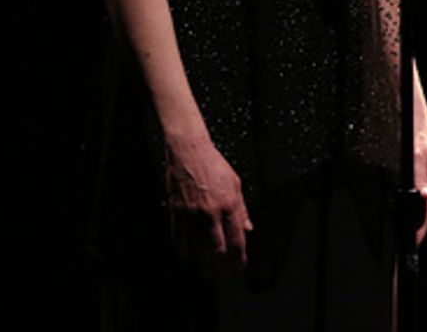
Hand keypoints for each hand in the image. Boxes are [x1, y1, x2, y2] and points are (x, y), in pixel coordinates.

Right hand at [164, 134, 251, 275]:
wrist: (190, 152)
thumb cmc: (215, 165)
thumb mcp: (236, 184)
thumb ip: (243, 209)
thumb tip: (249, 228)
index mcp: (230, 204)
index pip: (237, 239)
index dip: (239, 257)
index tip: (240, 266)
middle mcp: (213, 212)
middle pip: (219, 248)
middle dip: (223, 266)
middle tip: (223, 274)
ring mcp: (193, 213)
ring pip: (198, 247)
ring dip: (203, 263)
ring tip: (206, 272)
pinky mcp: (177, 212)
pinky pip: (179, 238)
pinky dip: (183, 252)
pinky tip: (186, 259)